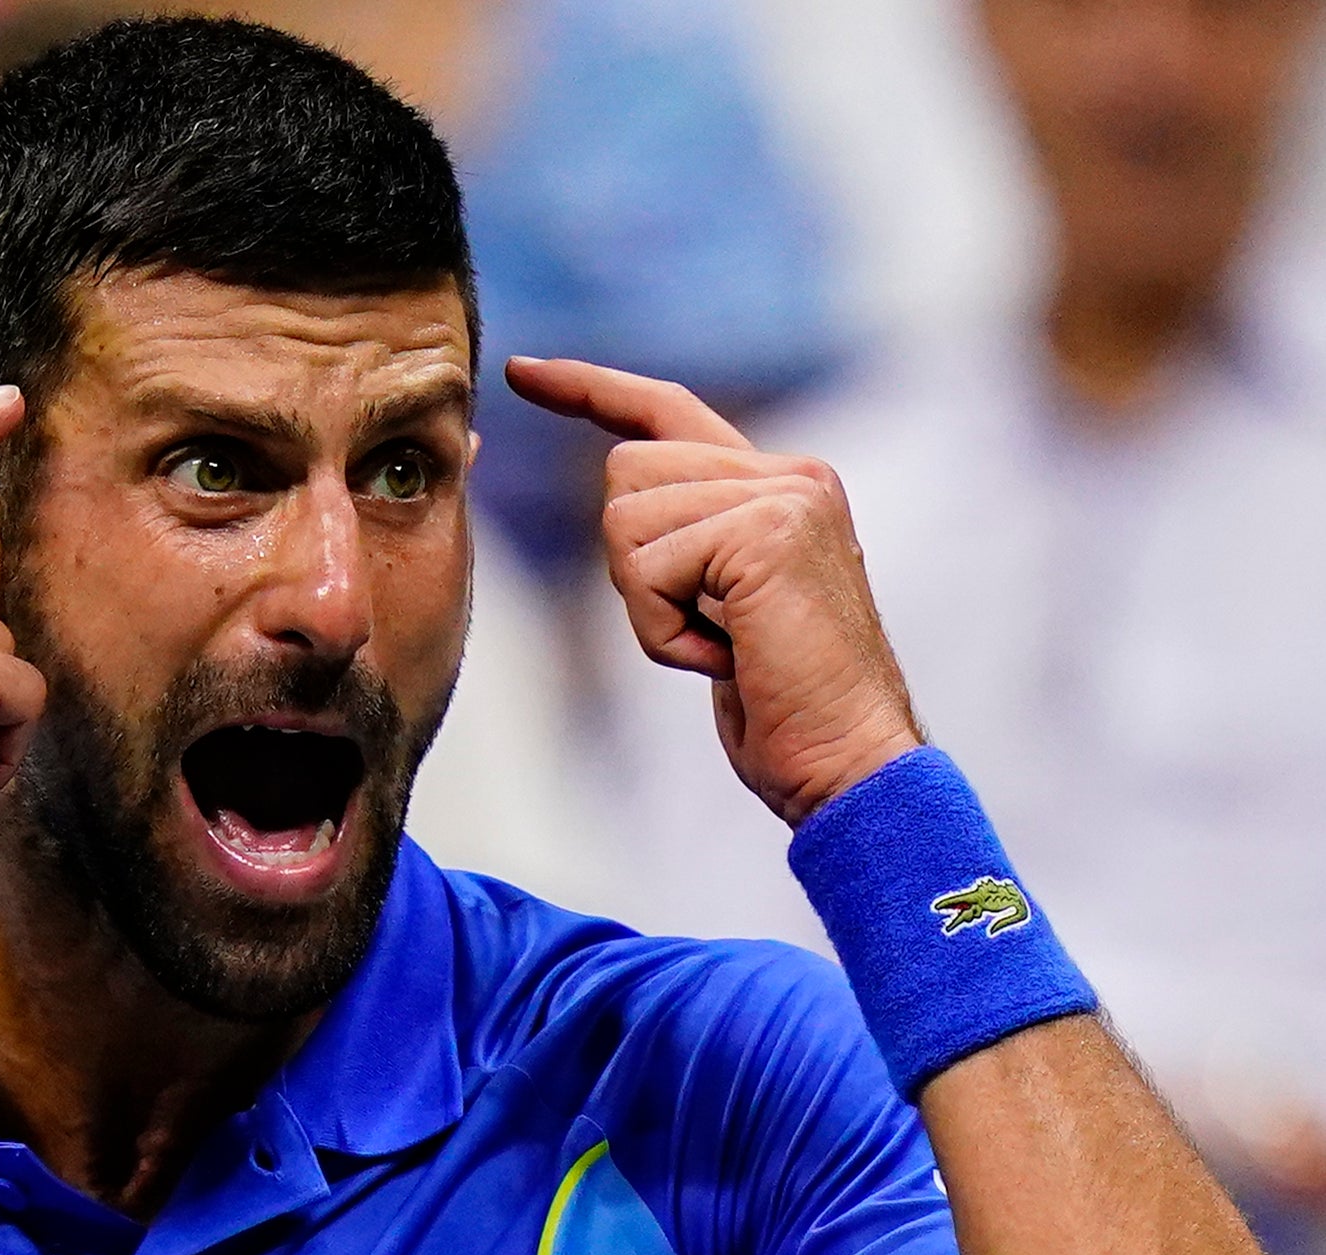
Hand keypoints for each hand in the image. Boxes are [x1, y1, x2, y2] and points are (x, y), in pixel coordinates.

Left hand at [507, 357, 919, 826]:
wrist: (848, 763)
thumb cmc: (784, 706)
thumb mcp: (725, 604)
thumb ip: (691, 538)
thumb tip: (622, 499)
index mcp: (781, 484)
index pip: (665, 412)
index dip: (588, 390)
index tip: (524, 373)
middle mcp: (790, 473)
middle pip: (623, 472)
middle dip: (634, 567)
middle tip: (708, 628)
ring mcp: (785, 495)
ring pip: (624, 518)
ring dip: (650, 605)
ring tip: (723, 644)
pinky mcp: (766, 531)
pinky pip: (644, 569)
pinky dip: (662, 631)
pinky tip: (725, 658)